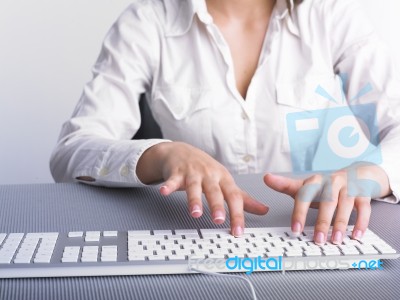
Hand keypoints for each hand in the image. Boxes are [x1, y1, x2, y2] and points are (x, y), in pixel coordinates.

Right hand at [137, 142, 268, 235]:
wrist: (181, 151)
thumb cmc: (206, 169)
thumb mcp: (226, 181)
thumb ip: (243, 198)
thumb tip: (263, 210)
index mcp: (223, 179)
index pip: (233, 197)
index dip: (237, 214)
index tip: (238, 232)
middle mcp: (209, 175)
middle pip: (214, 191)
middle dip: (216, 206)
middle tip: (219, 220)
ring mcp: (192, 173)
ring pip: (194, 187)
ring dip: (194, 199)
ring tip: (195, 213)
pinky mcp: (176, 173)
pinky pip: (172, 180)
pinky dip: (168, 186)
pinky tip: (164, 191)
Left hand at [264, 163, 390, 244]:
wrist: (356, 174)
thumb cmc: (325, 186)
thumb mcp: (305, 185)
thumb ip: (285, 185)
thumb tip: (266, 177)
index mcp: (314, 181)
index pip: (304, 196)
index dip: (299, 213)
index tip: (295, 230)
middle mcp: (331, 182)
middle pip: (326, 202)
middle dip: (322, 222)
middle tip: (317, 240)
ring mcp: (348, 187)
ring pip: (345, 206)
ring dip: (340, 224)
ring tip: (335, 240)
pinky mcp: (363, 194)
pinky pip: (364, 209)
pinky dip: (361, 223)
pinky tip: (356, 236)